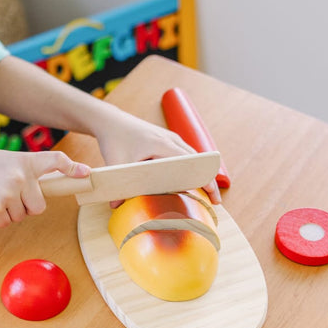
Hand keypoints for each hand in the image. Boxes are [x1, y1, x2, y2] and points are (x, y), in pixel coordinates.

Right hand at [0, 149, 90, 226]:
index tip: (86, 173)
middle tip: (7, 194)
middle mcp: (19, 175)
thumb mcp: (9, 162)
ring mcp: (7, 191)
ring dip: (8, 212)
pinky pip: (5, 223)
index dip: (72, 168)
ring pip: (21, 217)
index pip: (55, 161)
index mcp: (25, 161)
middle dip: (26, 206)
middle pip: (39, 207)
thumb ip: (29, 173)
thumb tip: (52, 189)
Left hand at [95, 109, 220, 204]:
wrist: (112, 121)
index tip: (213, 193)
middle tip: (215, 201)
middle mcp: (171, 139)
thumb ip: (117, 186)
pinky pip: (186, 155)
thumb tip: (116, 207)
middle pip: (198, 161)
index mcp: (162, 144)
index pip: (191, 162)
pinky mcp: (168, 141)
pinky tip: (193, 182)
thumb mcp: (115, 163)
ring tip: (207, 194)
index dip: (204, 178)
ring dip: (202, 174)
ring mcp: (172, 139)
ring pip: (193, 158)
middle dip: (208, 180)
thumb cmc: (115, 139)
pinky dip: (193, 168)